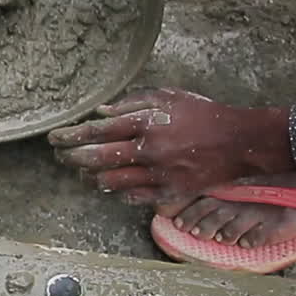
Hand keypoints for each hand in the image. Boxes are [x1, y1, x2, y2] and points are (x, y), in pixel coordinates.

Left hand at [47, 88, 294, 208]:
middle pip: (96, 159)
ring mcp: (158, 175)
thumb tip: (100, 112)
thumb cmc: (203, 115)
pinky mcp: (167, 193)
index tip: (54, 138)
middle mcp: (149, 150)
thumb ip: (133, 103)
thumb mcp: (170, 98)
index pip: (97, 131)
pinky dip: (116, 191)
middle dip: (71, 158)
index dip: (71, 136)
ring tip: (84, 171)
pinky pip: (130, 197)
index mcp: (147, 123)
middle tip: (60, 156)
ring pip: (108, 182)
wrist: (240, 142)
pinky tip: (111, 183)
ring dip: (90, 177)